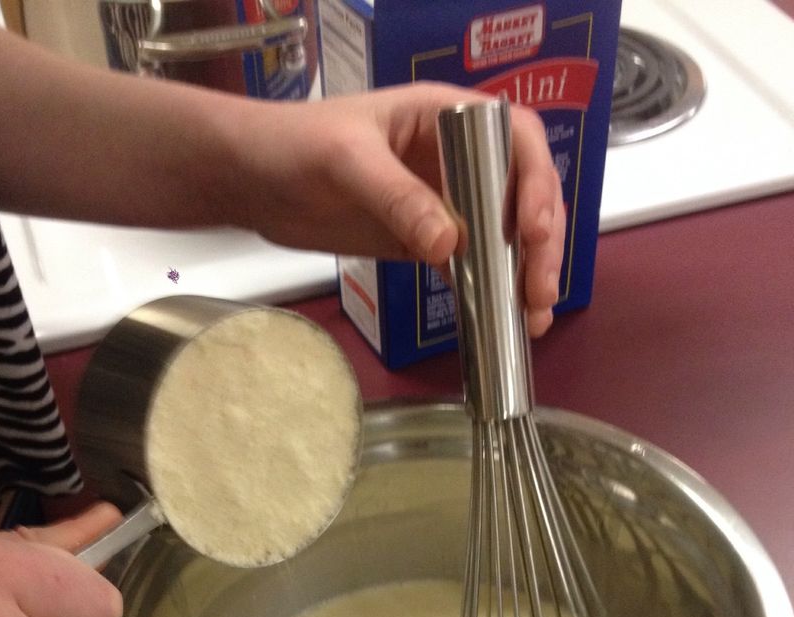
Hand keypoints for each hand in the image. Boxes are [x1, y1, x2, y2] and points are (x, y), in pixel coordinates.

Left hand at [232, 83, 565, 336]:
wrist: (253, 180)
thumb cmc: (294, 145)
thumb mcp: (347, 162)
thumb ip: (398, 198)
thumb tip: (450, 243)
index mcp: (447, 118)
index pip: (516, 140)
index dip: (536, 182)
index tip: (533, 228)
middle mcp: (457, 159)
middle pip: (522, 196)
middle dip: (540, 244)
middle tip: (539, 290)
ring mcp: (445, 203)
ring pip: (504, 237)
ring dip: (524, 275)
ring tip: (533, 317)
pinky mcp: (426, 243)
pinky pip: (471, 267)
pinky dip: (490, 293)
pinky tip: (505, 321)